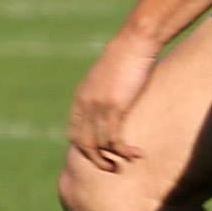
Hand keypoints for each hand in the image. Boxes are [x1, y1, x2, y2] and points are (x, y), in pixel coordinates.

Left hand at [68, 29, 159, 170]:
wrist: (134, 42)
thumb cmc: (127, 56)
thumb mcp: (109, 77)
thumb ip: (105, 92)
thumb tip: (114, 102)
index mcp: (81, 97)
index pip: (74, 132)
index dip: (84, 147)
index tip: (100, 154)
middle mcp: (85, 104)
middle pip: (82, 143)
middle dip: (95, 160)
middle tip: (111, 168)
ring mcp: (98, 107)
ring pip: (98, 145)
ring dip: (111, 159)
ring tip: (125, 164)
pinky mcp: (114, 108)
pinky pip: (114, 139)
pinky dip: (124, 151)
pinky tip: (137, 154)